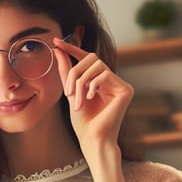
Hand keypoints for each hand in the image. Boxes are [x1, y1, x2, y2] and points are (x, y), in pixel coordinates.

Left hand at [53, 37, 133, 179]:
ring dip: (82, 82)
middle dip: (75, 72)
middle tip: (69, 92)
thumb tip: (58, 49)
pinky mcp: (126, 89)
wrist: (92, 139)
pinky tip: (91, 98)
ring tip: (79, 101)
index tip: (55, 41)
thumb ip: (66, 72)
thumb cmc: (83, 122)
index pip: (86, 58)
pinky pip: (105, 74)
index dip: (71, 48)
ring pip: (97, 65)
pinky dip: (93, 85)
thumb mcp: (71, 93)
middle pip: (90, 58)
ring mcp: (120, 84)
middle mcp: (111, 80)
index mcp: (99, 80)